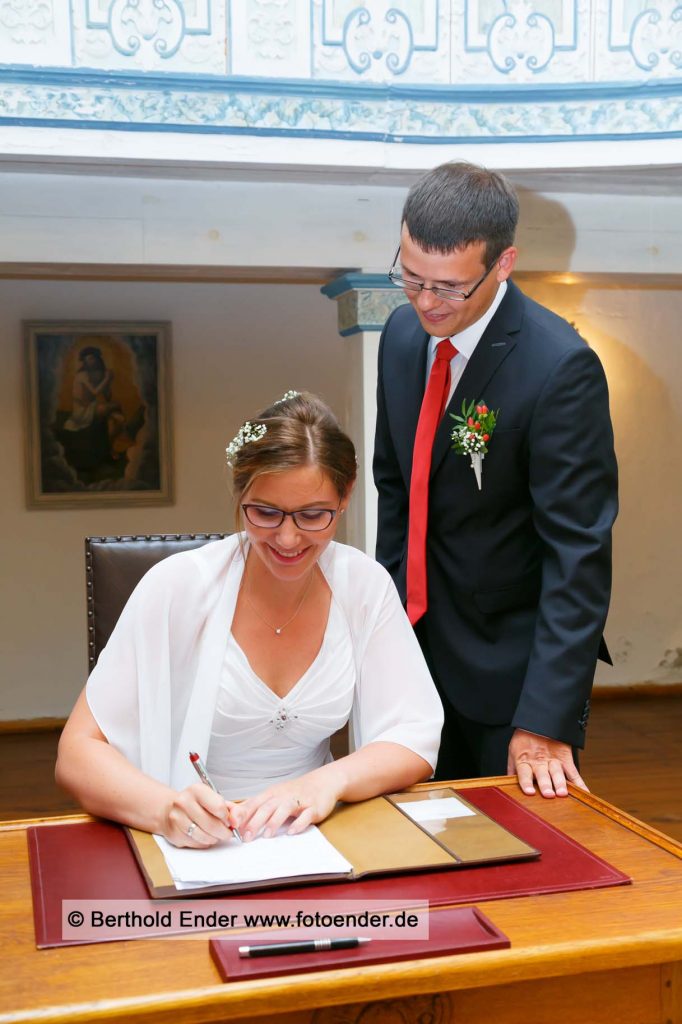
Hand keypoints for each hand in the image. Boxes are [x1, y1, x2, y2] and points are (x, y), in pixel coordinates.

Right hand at [161, 783, 235, 847]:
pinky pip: (195, 843)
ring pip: (204, 836)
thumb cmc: (197, 804)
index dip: (227, 818)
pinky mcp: (174, 833)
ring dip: (214, 839)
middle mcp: (184, 802)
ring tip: (216, 835)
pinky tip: (204, 836)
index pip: (218, 807)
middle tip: (228, 833)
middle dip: (224, 832)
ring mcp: (177, 818)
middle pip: (211, 824)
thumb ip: (231, 808)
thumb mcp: (214, 798)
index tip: (230, 821)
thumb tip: (237, 821)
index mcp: (196, 790)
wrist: (170, 809)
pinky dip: (203, 842)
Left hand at [229, 769, 343, 841]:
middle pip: (266, 807)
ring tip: (267, 835)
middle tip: (246, 837)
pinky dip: (298, 823)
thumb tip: (233, 816)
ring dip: (275, 822)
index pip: (254, 804)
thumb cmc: (294, 792)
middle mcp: (283, 796)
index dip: (242, 814)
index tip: (232, 826)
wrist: (323, 782)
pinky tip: (292, 832)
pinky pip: (305, 816)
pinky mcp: (313, 807)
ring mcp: (299, 801)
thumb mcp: (273, 796)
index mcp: (271, 794)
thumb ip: (255, 806)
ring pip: (284, 809)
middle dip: (255, 822)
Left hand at [507, 729, 588, 797]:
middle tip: (548, 794)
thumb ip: (512, 769)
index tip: (530, 792)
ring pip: (557, 773)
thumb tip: (506, 783)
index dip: (526, 783)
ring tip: (562, 792)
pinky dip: (580, 783)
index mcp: (524, 761)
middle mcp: (538, 762)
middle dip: (545, 785)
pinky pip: (573, 772)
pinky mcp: (565, 759)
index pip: (524, 774)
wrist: (540, 721)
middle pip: (542, 775)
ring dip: (560, 783)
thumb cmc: (525, 739)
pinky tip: (584, 793)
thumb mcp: (513, 751)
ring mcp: (553, 760)